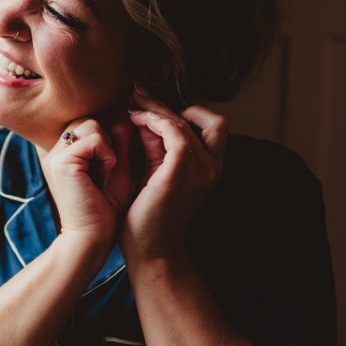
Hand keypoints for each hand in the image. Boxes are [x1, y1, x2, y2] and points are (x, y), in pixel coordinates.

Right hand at [40, 115, 134, 251]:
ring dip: (108, 148)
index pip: (88, 124)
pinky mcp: (61, 161)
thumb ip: (119, 143)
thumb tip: (125, 116)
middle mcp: (55, 151)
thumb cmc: (105, 211)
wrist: (92, 239)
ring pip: (92, 124)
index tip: (112, 166)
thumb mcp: (116, 169)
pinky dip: (108, 156)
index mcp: (63, 153)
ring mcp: (55, 155)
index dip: (107, 138)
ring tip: (106, 173)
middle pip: (89, 119)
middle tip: (109, 171)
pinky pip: (95, 139)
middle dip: (107, 140)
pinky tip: (104, 177)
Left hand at [121, 94, 227, 261]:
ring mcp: (200, 172)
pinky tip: (136, 119)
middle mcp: (213, 169)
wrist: (149, 251)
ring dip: (155, 109)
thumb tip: (147, 117)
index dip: (187, 109)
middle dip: (163, 105)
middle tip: (136, 94)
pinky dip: (155, 120)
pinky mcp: (180, 175)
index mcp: (211, 168)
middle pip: (195, 119)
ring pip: (183, 123)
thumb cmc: (148, 215)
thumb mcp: (156, 173)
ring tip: (132, 104)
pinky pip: (175, 133)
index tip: (154, 105)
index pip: (211, 124)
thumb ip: (156, 147)